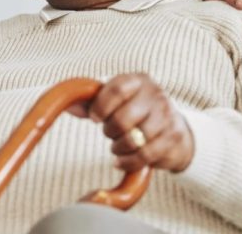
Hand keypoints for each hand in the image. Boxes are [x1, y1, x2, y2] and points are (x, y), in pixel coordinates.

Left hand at [68, 73, 194, 172]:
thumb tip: (67, 105)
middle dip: (110, 131)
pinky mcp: (173, 137)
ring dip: (118, 147)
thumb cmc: (135, 110)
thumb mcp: (115, 100)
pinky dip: (127, 162)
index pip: (116, 89)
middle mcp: (155, 94)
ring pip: (133, 140)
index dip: (100, 106)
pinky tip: (121, 160)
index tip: (94, 118)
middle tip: (109, 133)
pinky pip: (144, 156)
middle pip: (122, 119)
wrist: (174, 127)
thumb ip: (91, 101)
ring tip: (117, 145)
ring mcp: (167, 116)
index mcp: (138, 80)